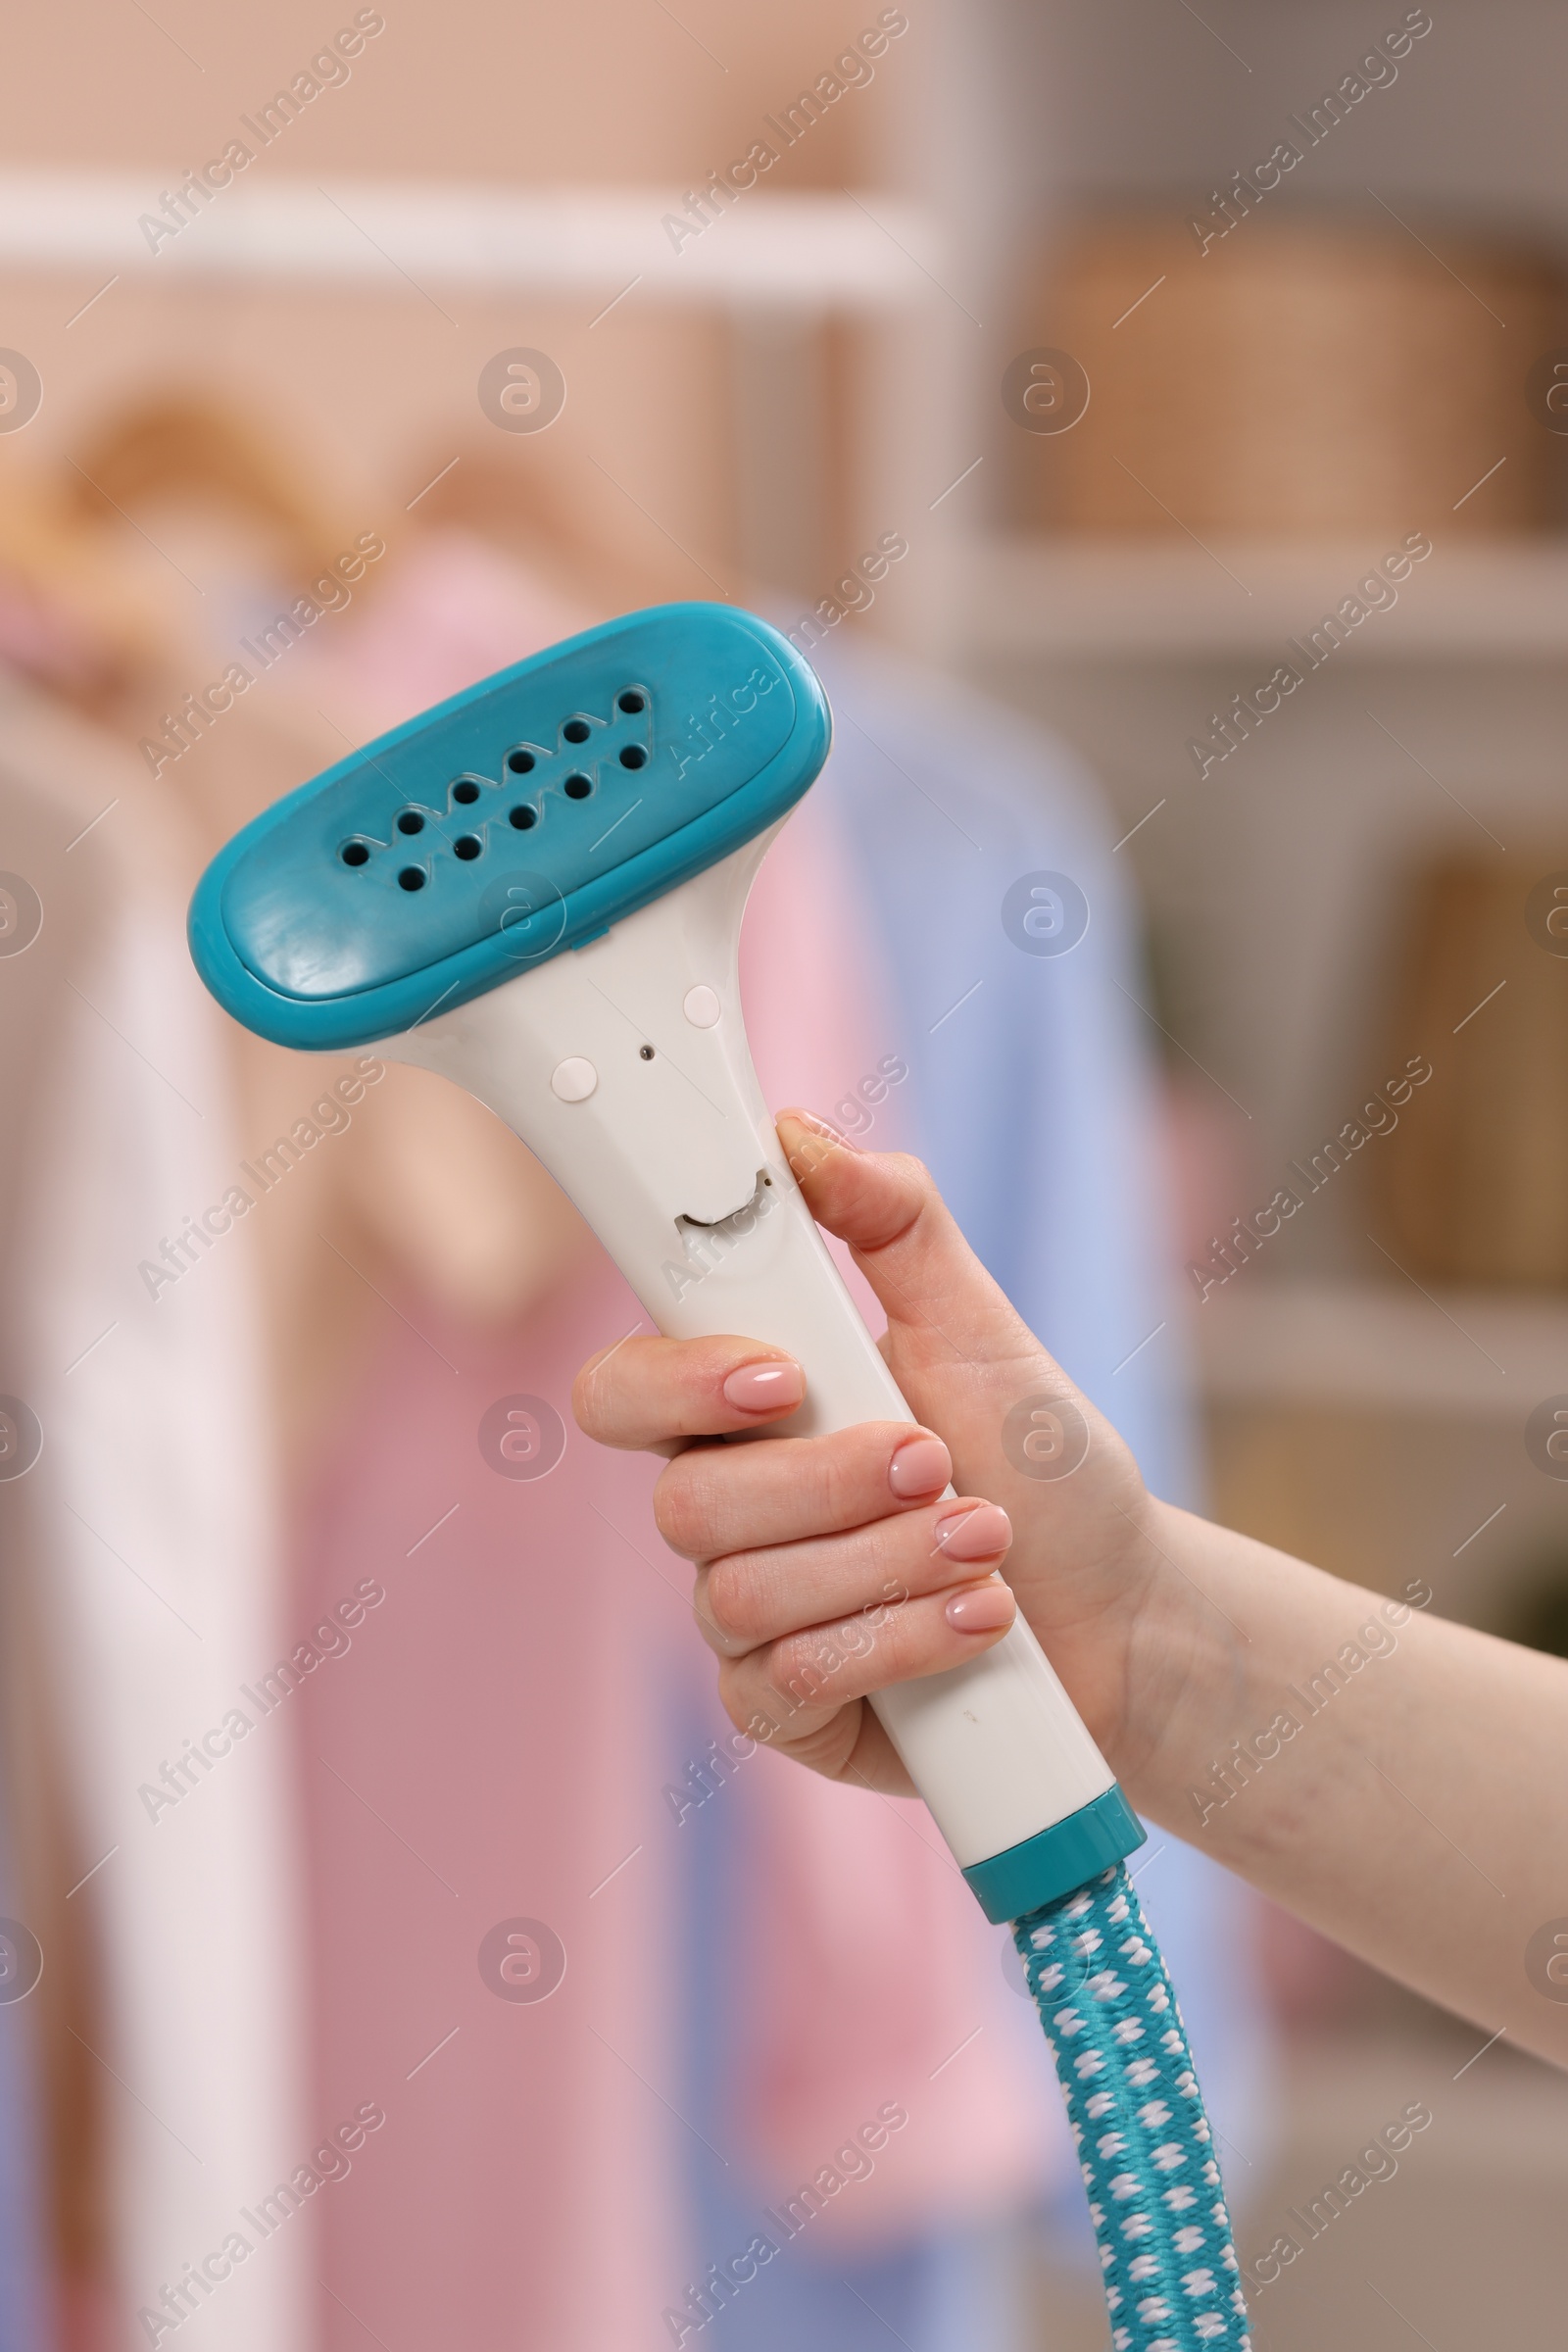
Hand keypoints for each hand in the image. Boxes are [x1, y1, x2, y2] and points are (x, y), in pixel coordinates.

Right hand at [573, 1111, 1181, 1799]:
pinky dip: (895, 1644)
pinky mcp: (786, 1709)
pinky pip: (789, 1683)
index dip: (676, 1381)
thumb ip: (894, 1222)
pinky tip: (976, 1621)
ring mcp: (745, 1621)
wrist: (1125, 1608)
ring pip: (743, 1596)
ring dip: (883, 1564)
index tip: (783, 1374)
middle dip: (825, 1483)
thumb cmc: (1041, 1464)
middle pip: (686, 1503)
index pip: (625, 1390)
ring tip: (987, 1543)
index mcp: (741, 1413)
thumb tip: (798, 1133)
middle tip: (936, 1463)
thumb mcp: (981, 1326)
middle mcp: (724, 1514)